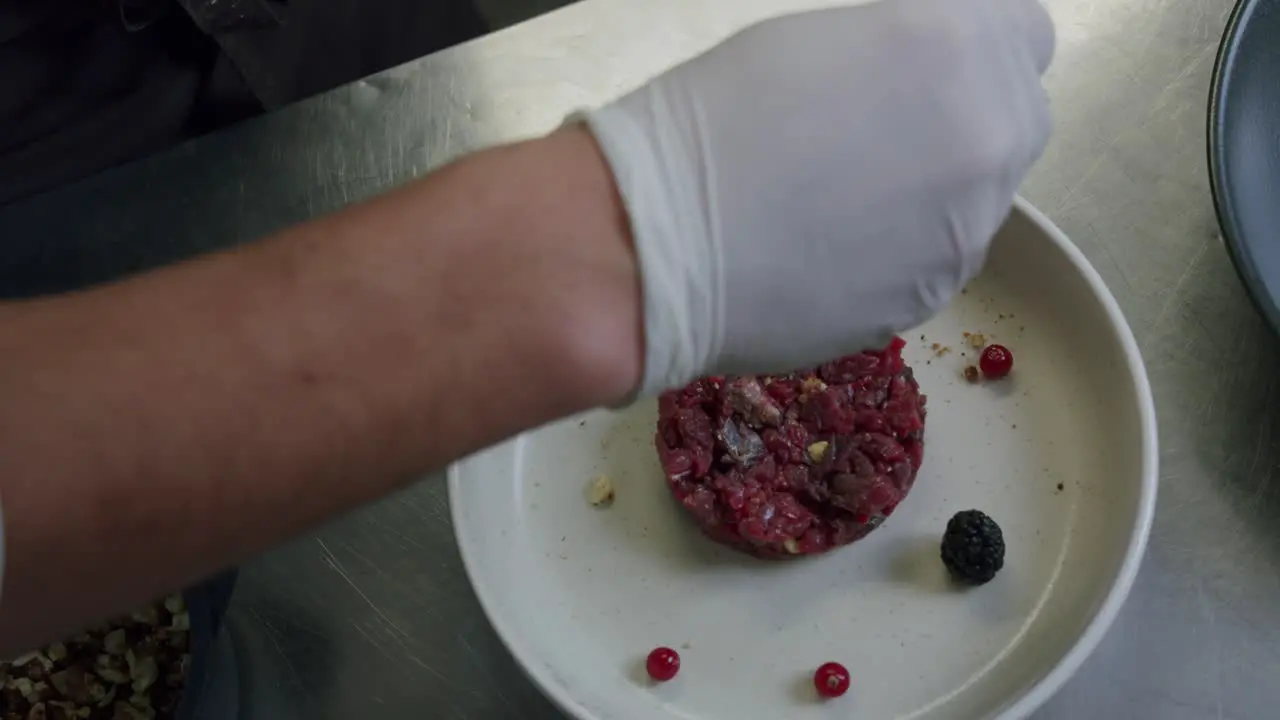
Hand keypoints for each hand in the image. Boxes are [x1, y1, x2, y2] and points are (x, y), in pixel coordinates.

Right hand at [582, 0, 1053, 394]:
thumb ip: (910, 53)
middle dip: (967, 122)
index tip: (932, 67)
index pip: (1025, 34)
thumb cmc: (711, 121)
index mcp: (960, 49)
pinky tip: (830, 248)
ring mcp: (966, 231)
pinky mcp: (931, 300)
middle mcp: (987, 139)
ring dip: (935, 193)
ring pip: (978, 201)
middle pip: (1016, 121)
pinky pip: (936, 261)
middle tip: (884, 136)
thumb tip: (930, 77)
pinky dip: (902, 252)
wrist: (657, 247)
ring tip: (841, 202)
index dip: (978, 50)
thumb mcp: (821, 42)